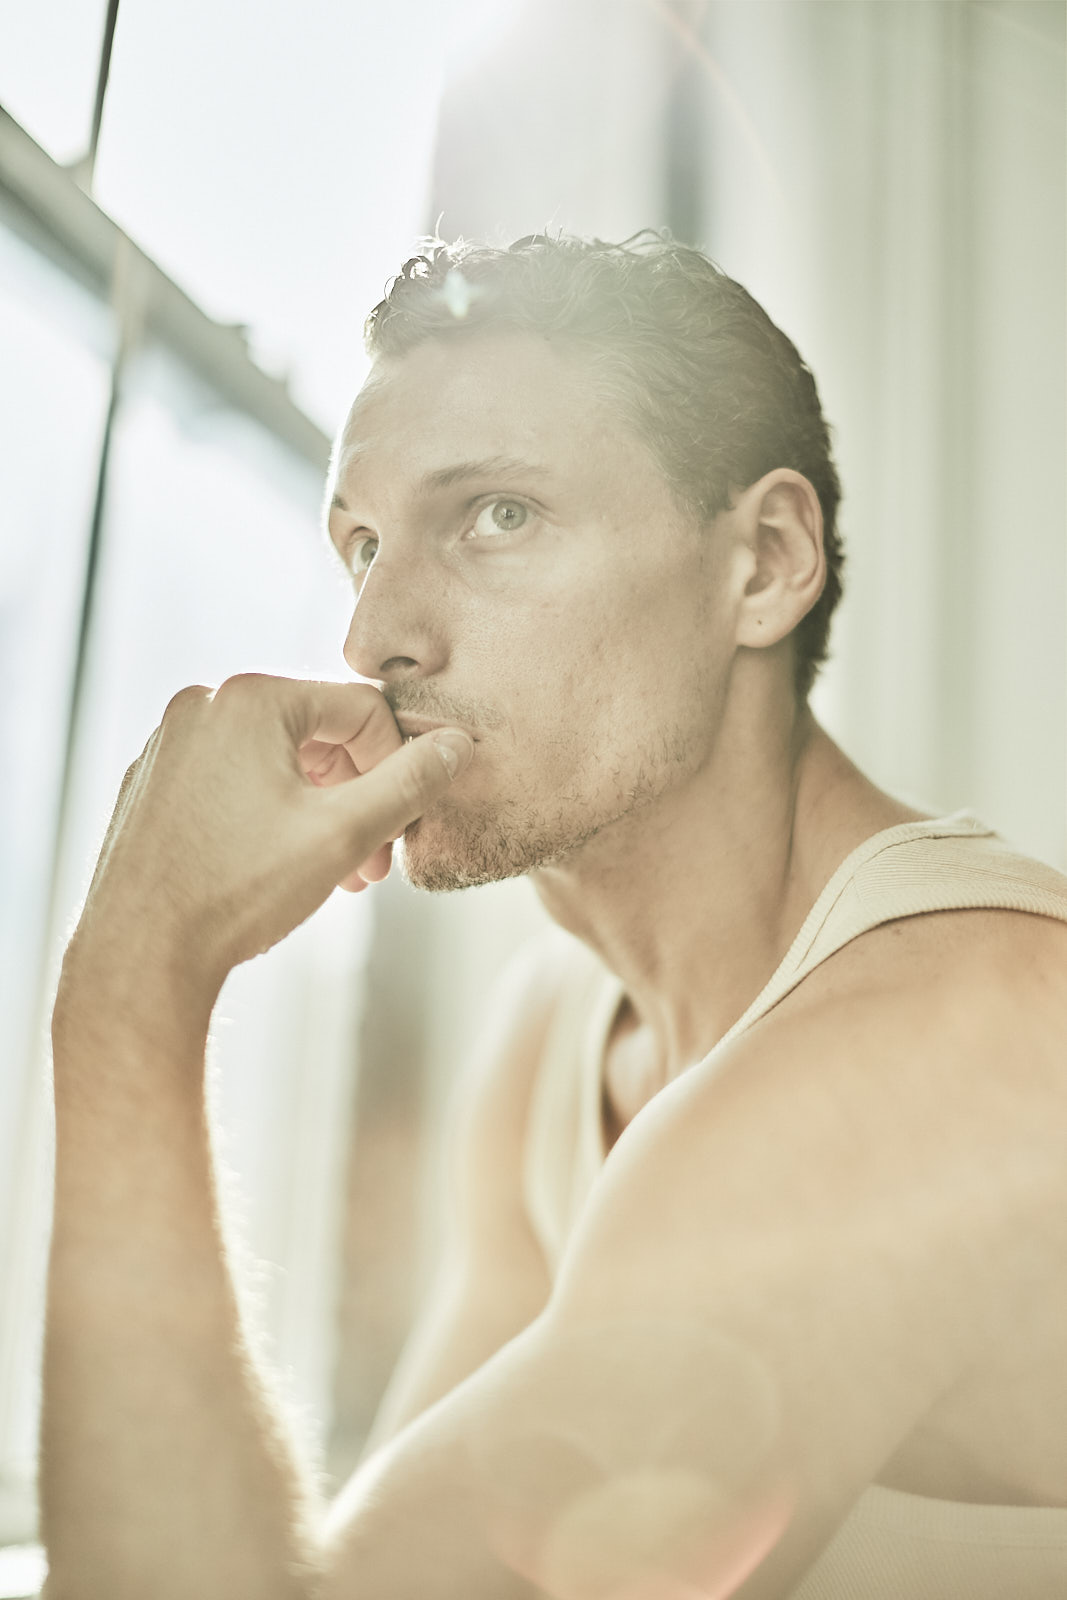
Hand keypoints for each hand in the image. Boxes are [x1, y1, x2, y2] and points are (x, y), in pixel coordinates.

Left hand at [64, 675, 472, 1004]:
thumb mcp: (345, 834)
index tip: (404, 825)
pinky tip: (281, 873)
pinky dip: (270, 819)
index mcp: (249, 700)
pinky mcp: (151, 788)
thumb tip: (456, 746)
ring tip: (339, 875)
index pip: (362, 708)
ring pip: (275, 763)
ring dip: (320, 813)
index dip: (399, 766)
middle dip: (358, 795)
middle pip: (318, 734)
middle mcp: (202, 708)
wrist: (138, 957)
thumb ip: (411, 782)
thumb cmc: (237, 892)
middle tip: (376, 861)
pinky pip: (232, 786)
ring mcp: (169, 747)